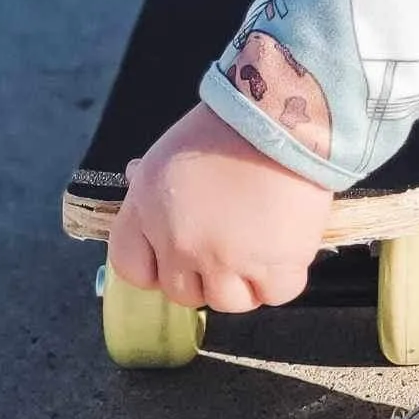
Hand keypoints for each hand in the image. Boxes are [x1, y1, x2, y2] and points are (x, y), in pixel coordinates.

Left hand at [107, 103, 332, 311]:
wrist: (281, 117)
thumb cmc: (225, 126)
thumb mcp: (168, 150)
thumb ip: (148, 178)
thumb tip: (133, 174)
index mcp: (147, 214)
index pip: (132, 269)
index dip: (157, 266)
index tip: (178, 255)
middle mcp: (180, 246)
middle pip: (183, 293)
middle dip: (204, 274)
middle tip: (228, 244)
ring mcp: (226, 262)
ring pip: (229, 301)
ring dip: (244, 281)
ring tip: (260, 247)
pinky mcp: (274, 266)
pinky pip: (275, 293)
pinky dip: (281, 277)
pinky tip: (286, 248)